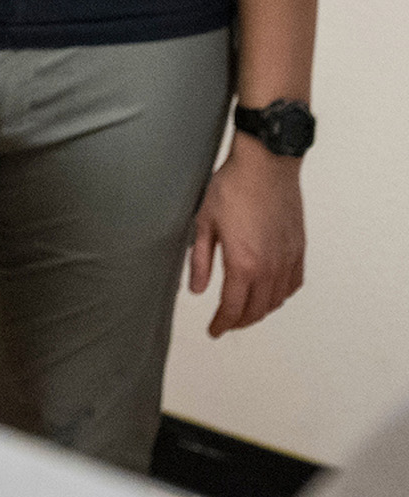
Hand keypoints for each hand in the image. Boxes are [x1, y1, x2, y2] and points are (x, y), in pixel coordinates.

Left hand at [188, 142, 305, 335]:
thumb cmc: (232, 188)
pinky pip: (293, 284)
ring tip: (244, 309)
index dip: (222, 324)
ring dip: (260, 311)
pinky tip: (270, 292)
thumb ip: (201, 260)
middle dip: (239, 321)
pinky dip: (281, 295)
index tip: (214, 331)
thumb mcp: (204, 222)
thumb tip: (197, 290)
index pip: (233, 308)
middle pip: (256, 310)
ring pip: (276, 301)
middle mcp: (270, 268)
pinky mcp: (298, 249)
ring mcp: (287, 260)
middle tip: (226, 322)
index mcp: (244, 264)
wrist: (266, 165)